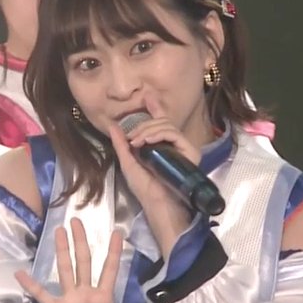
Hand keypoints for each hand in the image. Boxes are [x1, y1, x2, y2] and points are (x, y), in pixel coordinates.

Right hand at [14, 218, 164, 302]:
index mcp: (102, 298)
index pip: (109, 270)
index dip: (113, 253)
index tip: (117, 233)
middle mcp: (85, 293)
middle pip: (84, 262)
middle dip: (82, 242)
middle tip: (77, 220)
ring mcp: (69, 299)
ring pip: (66, 270)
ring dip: (62, 251)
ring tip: (58, 231)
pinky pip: (42, 294)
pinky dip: (31, 285)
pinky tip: (20, 273)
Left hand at [106, 94, 197, 257]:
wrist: (158, 205)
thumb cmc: (145, 190)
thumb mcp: (128, 163)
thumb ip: (121, 144)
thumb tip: (112, 125)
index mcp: (162, 146)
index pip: (160, 122)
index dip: (154, 108)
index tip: (147, 96)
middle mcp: (174, 145)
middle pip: (161, 121)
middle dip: (143, 124)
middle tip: (131, 136)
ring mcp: (183, 148)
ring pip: (167, 125)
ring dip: (148, 128)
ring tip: (136, 141)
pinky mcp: (190, 152)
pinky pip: (174, 133)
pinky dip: (158, 133)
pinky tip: (145, 141)